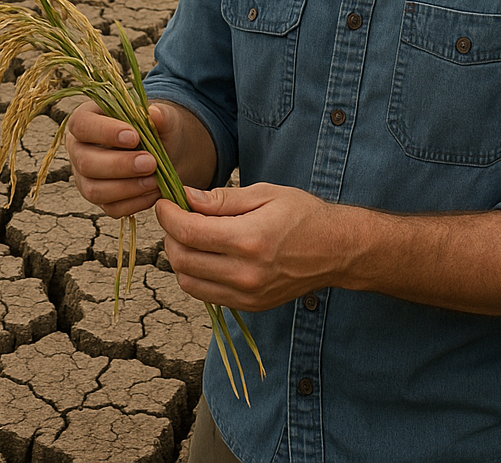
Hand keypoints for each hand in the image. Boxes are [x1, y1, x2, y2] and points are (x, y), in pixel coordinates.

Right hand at [66, 99, 216, 217]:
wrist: (165, 150)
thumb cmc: (155, 126)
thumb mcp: (162, 116)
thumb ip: (160, 114)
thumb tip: (154, 114)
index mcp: (85, 120)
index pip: (81, 125)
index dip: (105, 132)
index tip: (134, 137)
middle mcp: (79, 149)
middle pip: (86, 162)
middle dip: (119, 165)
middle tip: (150, 163)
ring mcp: (85, 177)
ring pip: (94, 190)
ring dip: (127, 188)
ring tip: (155, 181)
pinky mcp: (100, 198)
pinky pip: (110, 208)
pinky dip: (134, 203)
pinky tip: (154, 192)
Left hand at [154, 182, 338, 311]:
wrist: (336, 250)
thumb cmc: (303, 214)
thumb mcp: (265, 194)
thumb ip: (223, 199)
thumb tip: (186, 198)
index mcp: (250, 240)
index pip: (190, 233)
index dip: (168, 216)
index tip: (164, 202)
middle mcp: (246, 273)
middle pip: (183, 259)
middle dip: (170, 235)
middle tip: (175, 216)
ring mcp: (247, 295)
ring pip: (188, 282)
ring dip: (179, 257)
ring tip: (189, 235)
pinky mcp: (249, 306)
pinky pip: (206, 294)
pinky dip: (196, 274)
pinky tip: (206, 254)